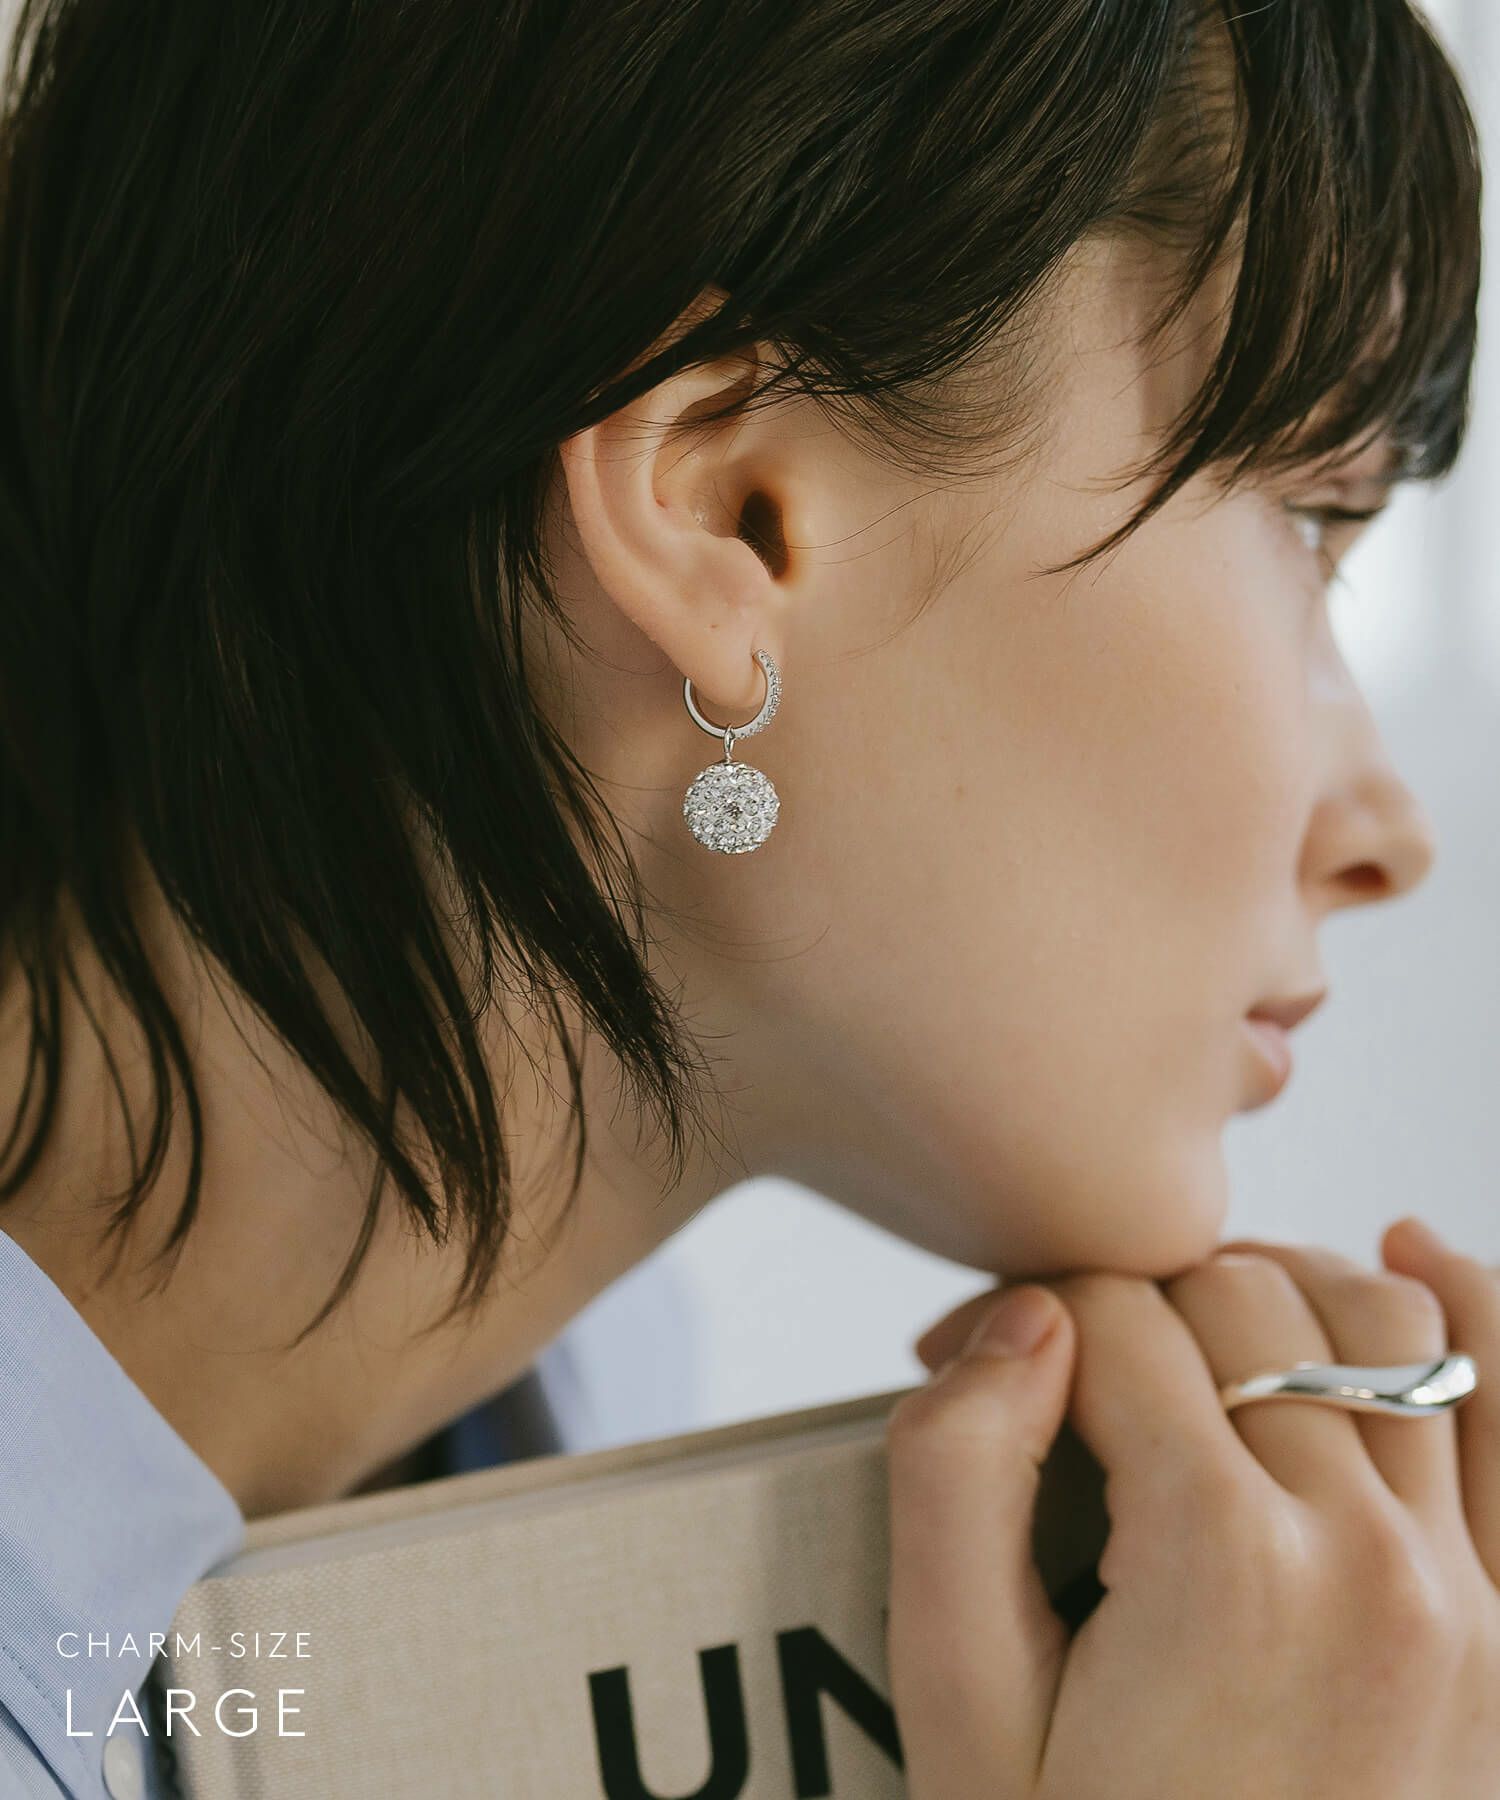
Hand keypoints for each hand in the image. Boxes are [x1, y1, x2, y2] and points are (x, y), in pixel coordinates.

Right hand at [885, 1221, 1499, 1798]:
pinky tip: (1416, 1254)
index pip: (1110, 1318)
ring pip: (1382, 1317)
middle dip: (1127, 1297)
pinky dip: (1478, 1311)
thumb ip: (955, 1482)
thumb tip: (1024, 1322)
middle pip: (1239, 1295)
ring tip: (1190, 1328)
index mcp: (1219, 1562)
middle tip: (1055, 1362)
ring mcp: (1471, 1592)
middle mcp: (1369, 1554)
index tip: (964, 1353)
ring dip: (1273, 1287)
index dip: (1012, 1307)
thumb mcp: (959, 1704)